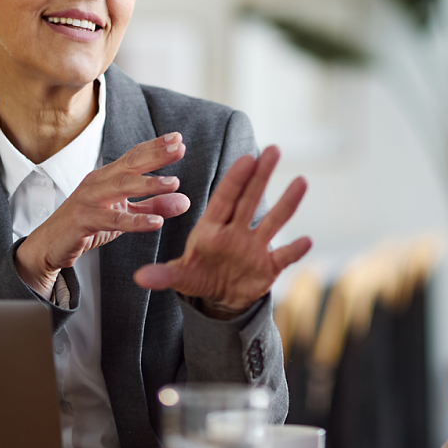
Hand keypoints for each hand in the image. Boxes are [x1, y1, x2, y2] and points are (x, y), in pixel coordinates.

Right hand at [15, 133, 190, 297]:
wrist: (50, 245)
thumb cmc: (88, 224)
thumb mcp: (126, 214)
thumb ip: (154, 206)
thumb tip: (185, 200)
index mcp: (108, 177)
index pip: (133, 156)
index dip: (155, 147)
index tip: (178, 138)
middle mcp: (98, 182)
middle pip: (129, 164)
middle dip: (155, 155)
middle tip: (180, 148)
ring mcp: (89, 199)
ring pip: (120, 187)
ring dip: (148, 184)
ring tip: (174, 183)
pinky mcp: (83, 220)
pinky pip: (112, 220)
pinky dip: (135, 221)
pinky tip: (156, 222)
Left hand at [133, 145, 311, 313]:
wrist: (220, 297)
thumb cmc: (199, 276)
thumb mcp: (181, 276)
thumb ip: (164, 275)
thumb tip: (139, 278)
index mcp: (213, 228)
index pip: (225, 198)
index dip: (236, 179)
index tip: (246, 158)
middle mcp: (237, 231)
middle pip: (251, 199)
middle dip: (262, 176)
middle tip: (274, 149)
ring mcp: (255, 247)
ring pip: (273, 221)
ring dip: (287, 203)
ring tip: (301, 181)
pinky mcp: (269, 267)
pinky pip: (284, 256)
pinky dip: (295, 249)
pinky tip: (308, 240)